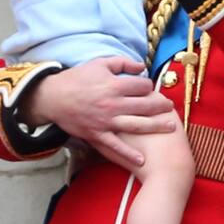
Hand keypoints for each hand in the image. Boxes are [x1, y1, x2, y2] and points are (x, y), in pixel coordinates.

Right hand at [22, 56, 175, 166]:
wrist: (53, 97)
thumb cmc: (77, 79)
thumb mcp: (99, 63)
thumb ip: (122, 63)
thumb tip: (142, 66)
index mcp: (114, 85)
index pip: (142, 86)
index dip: (149, 86)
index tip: (149, 88)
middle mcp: (113, 104)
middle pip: (145, 106)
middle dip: (161, 106)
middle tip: (170, 107)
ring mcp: (106, 121)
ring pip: (136, 125)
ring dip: (155, 127)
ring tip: (170, 127)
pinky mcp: (97, 135)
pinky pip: (116, 146)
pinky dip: (129, 154)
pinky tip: (142, 160)